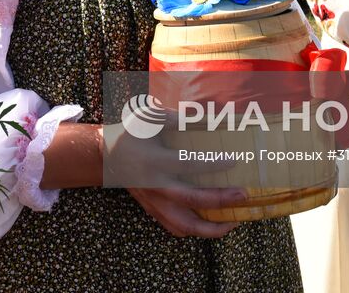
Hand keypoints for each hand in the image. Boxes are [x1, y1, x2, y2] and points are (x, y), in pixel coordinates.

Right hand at [99, 121, 240, 237]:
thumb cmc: (130, 134)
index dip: (212, 163)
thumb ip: (173, 117)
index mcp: (155, 161)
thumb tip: (201, 116)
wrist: (105, 157)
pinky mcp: (153, 211)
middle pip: (192, 199)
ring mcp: (155, 202)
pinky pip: (176, 228)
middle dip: (221, 200)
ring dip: (212, 227)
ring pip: (185, 224)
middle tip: (243, 195)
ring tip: (234, 221)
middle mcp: (156, 185)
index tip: (233, 161)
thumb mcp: (147, 118)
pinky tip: (212, 227)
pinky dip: (195, 231)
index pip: (188, 164)